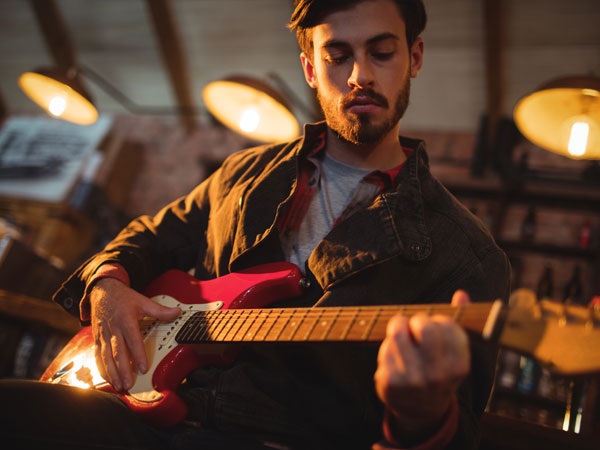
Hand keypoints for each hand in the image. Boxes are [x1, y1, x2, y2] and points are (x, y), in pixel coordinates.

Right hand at [90, 278, 180, 391]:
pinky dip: (102, 369)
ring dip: (112, 373)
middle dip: (123, 370)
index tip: (143, 368)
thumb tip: (177, 312)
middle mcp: (113, 329)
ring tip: (119, 385)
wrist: (102, 291)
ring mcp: (103, 335)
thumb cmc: (123, 298)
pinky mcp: (97, 339)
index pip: (133, 340)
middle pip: (117, 353)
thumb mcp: (143, 301)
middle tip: (128, 384)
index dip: (138, 355)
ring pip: (106, 357)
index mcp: (126, 320)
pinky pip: (97, 356)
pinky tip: (108, 379)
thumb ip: (160, 310)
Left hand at [374, 290, 470, 441]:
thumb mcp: (452, 354)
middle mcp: (439, 374)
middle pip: (425, 325)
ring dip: (398, 332)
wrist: (421, 412)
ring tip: (401, 341)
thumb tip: (461, 294)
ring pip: (399, 333)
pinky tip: (393, 357)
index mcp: (459, 365)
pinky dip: (387, 347)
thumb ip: (456, 322)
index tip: (432, 329)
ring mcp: (414, 380)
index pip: (448, 325)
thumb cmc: (437, 372)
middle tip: (412, 328)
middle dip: (415, 320)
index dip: (436, 321)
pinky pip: (385, 348)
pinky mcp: (391, 382)